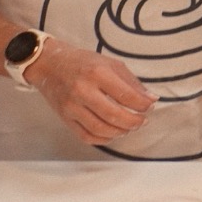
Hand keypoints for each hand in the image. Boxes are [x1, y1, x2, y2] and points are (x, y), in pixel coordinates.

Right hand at [26, 38, 155, 146]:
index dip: (142, 105)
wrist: (50, 65)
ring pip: (100, 129)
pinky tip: (113, 133)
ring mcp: (72, 107)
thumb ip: (131, 82)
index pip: (125, 95)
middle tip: (143, 121)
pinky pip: (86, 136)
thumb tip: (151, 99)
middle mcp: (83, 91)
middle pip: (113, 115)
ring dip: (120, 132)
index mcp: (98, 73)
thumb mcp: (110, 63)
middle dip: (133, 122)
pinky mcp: (65, 119)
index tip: (151, 106)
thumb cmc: (84, 62)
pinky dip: (103, 139)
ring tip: (130, 127)